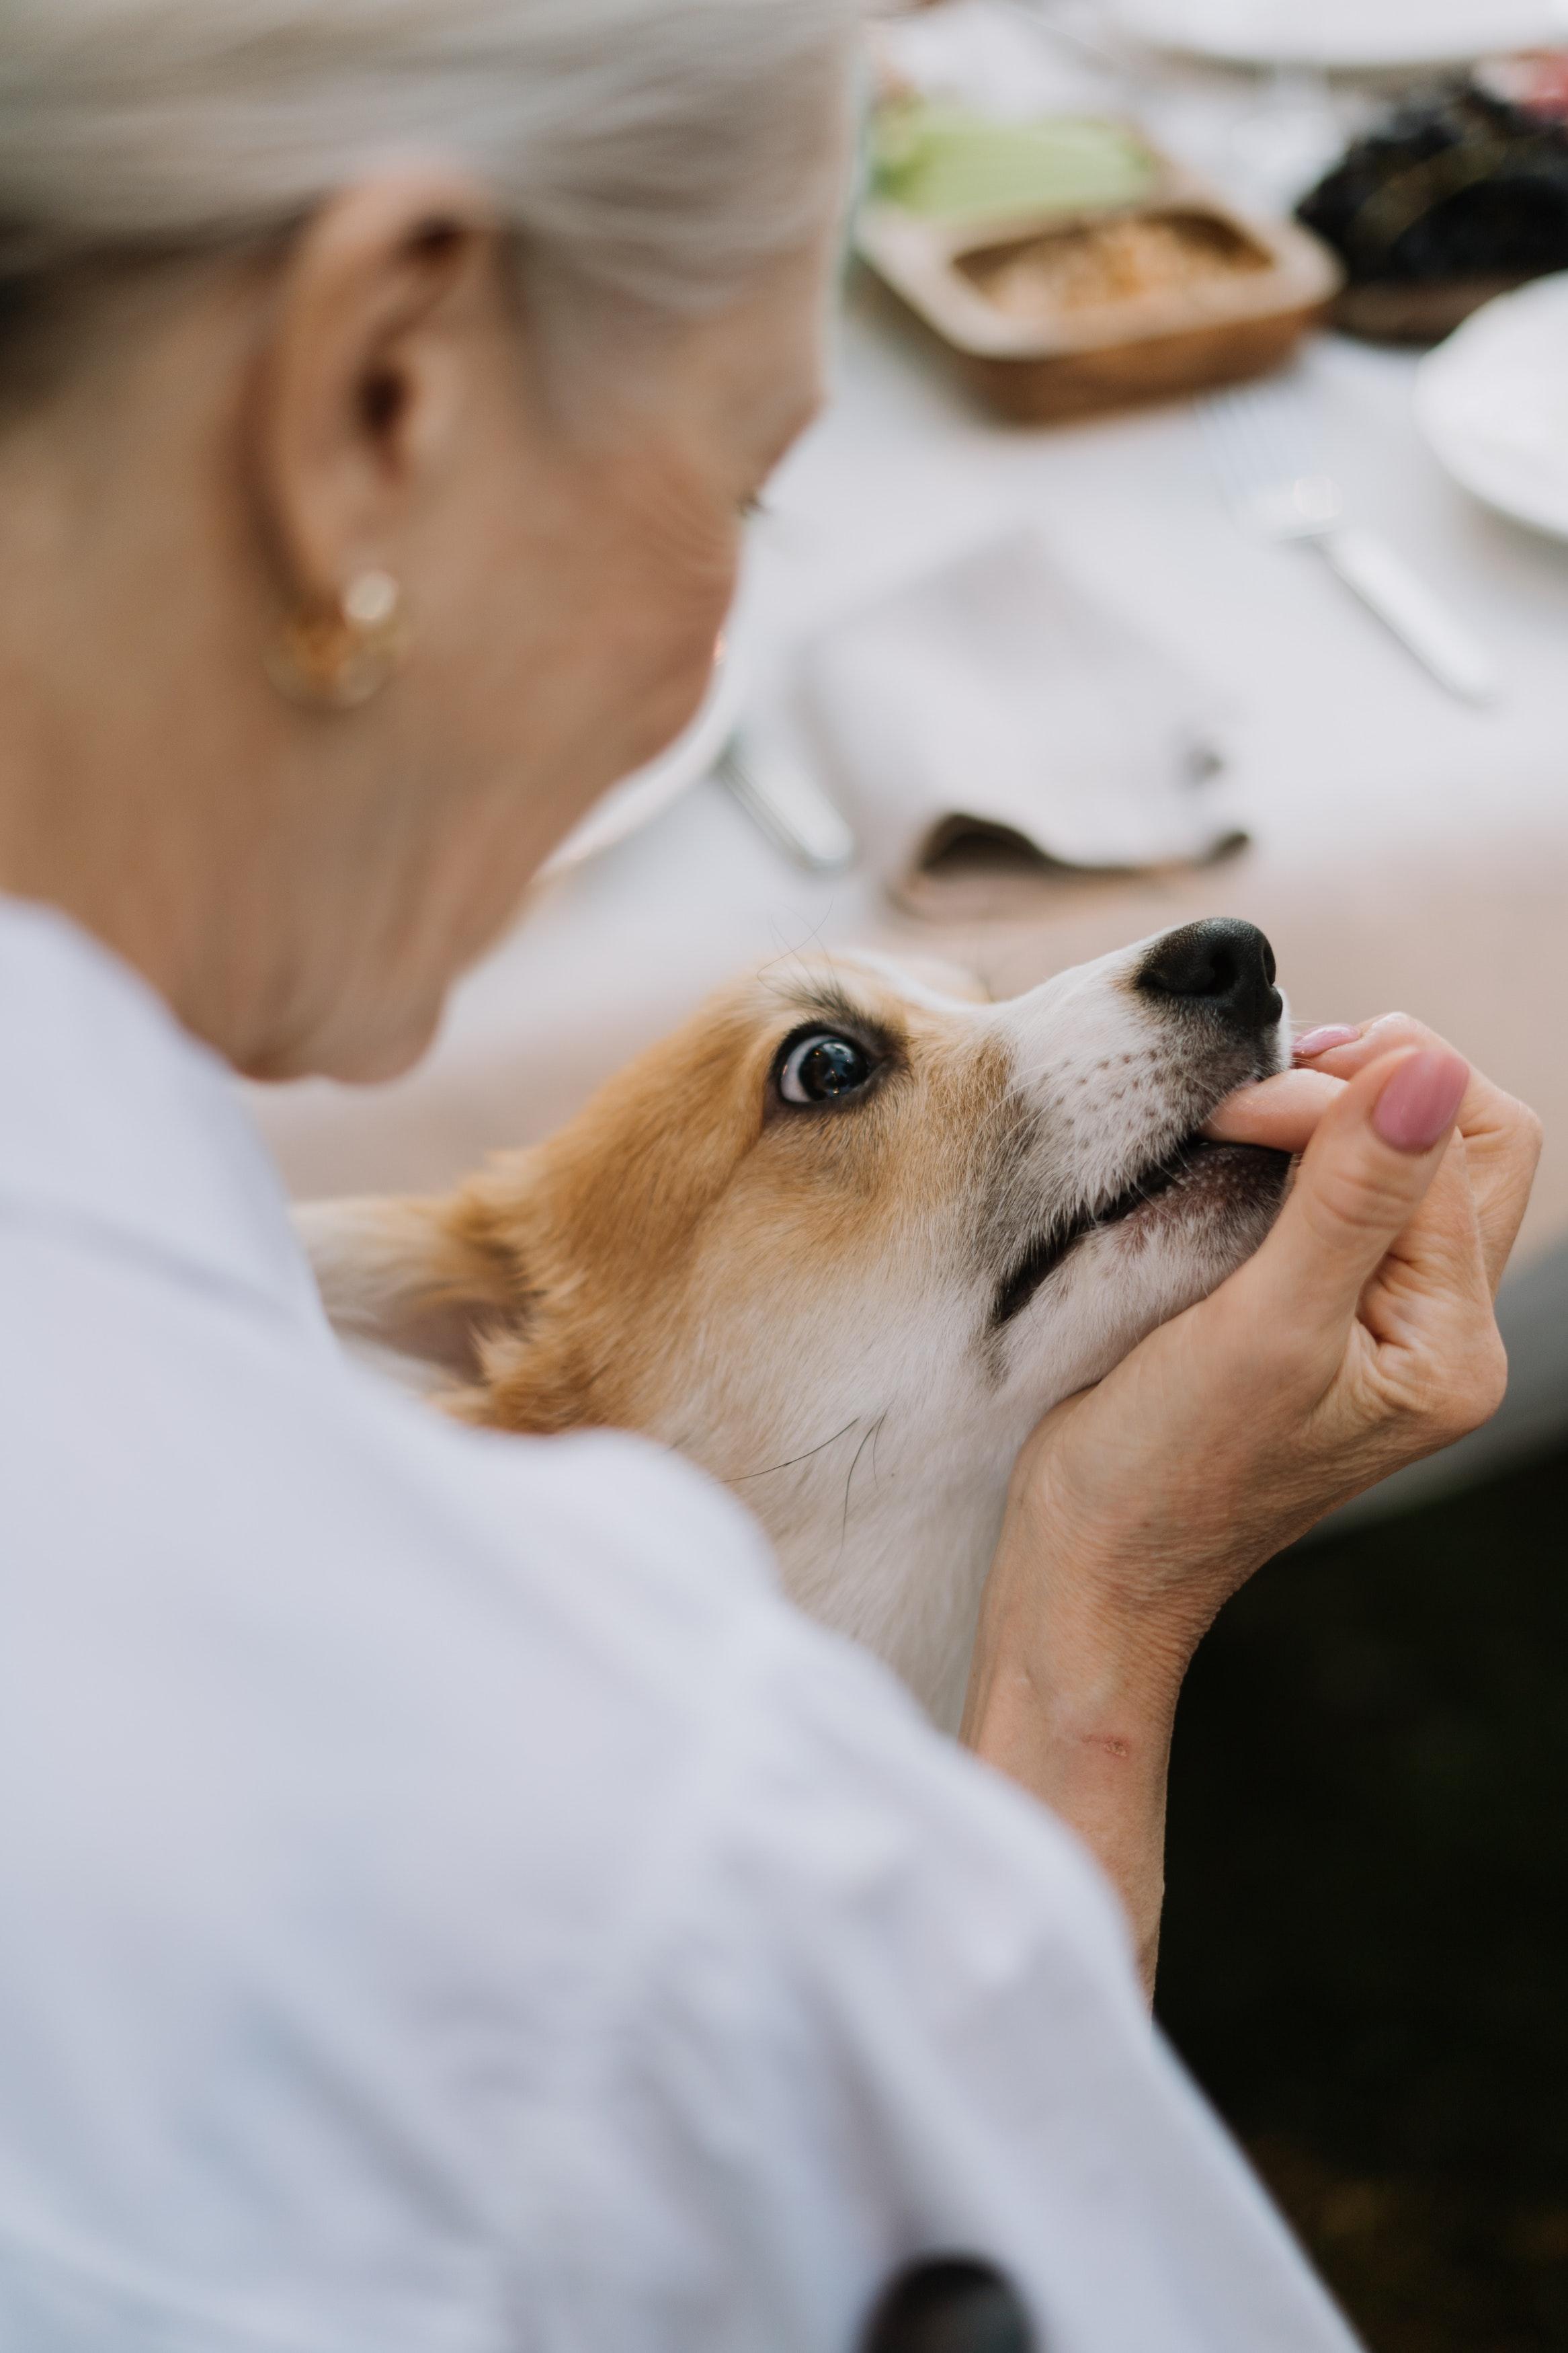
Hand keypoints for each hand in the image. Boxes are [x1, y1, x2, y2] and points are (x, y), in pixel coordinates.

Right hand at [963, 1017, 1540, 1989]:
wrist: (1093, 1566)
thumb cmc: (1163, 1470)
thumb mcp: (1264, 1326)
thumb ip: (1353, 1196)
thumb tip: (1434, 1069)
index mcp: (1454, 1347)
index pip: (1446, 1152)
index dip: (1341, 1101)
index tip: (1230, 1115)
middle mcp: (1445, 1334)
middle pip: (1469, 1145)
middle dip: (1366, 1091)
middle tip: (1255, 1101)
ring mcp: (1390, 1326)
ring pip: (1414, 1164)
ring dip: (1333, 1119)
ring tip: (1242, 1127)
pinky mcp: (1333, 1317)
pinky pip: (1359, 1200)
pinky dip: (1306, 1158)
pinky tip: (1240, 1165)